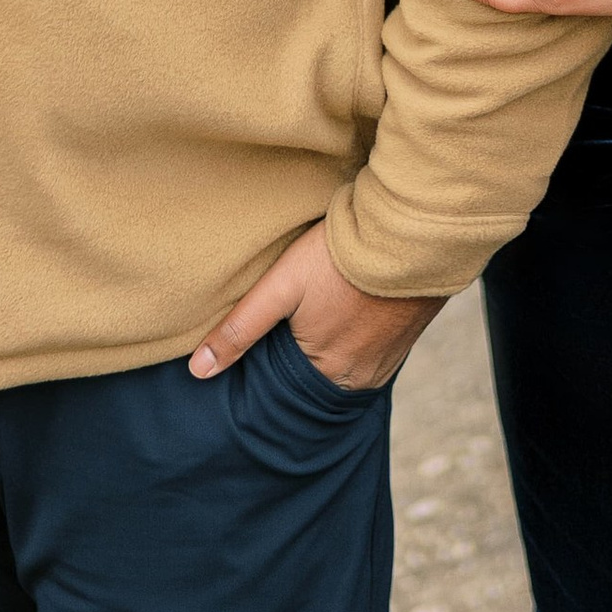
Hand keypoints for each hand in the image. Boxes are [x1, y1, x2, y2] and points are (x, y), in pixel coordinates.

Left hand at [190, 219, 443, 390]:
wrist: (412, 230)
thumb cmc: (341, 256)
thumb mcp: (281, 285)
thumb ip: (241, 328)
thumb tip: (199, 372)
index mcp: (327, 372)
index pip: (285, 382)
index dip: (272, 357)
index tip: (269, 332)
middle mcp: (360, 378)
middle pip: (316, 374)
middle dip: (301, 352)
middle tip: (295, 316)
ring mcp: (388, 359)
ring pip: (346, 361)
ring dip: (333, 343)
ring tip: (323, 309)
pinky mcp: (407, 338)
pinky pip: (373, 349)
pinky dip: (358, 335)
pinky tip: (350, 307)